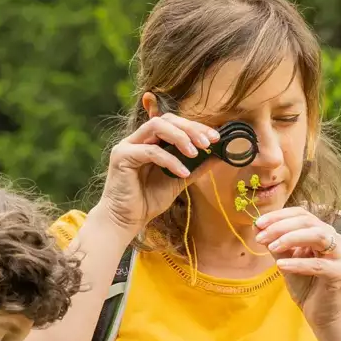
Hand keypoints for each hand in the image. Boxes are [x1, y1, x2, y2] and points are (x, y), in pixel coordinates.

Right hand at [92, 114, 223, 234]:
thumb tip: (218, 156)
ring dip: (180, 137)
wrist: (125, 220)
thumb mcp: (179, 180)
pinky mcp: (122, 156)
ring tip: (195, 153)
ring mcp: (128, 145)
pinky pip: (150, 152)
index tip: (215, 138)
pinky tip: (183, 173)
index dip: (195, 127)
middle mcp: (138, 138)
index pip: (174, 123)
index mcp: (150, 141)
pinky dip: (170, 160)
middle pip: (166, 119)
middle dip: (190, 128)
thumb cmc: (148, 200)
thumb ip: (196, 167)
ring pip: (156, 126)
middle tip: (208, 143)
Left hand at [253, 207, 340, 327]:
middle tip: (261, 236)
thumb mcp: (286, 261)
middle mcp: (335, 240)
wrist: (322, 315)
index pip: (302, 214)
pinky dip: (297, 263)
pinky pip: (318, 265)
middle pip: (309, 222)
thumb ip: (276, 244)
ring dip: (291, 238)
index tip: (258, 224)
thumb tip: (257, 227)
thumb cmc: (307, 287)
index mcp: (323, 233)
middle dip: (281, 226)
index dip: (279, 216)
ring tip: (271, 248)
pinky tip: (281, 266)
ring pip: (318, 236)